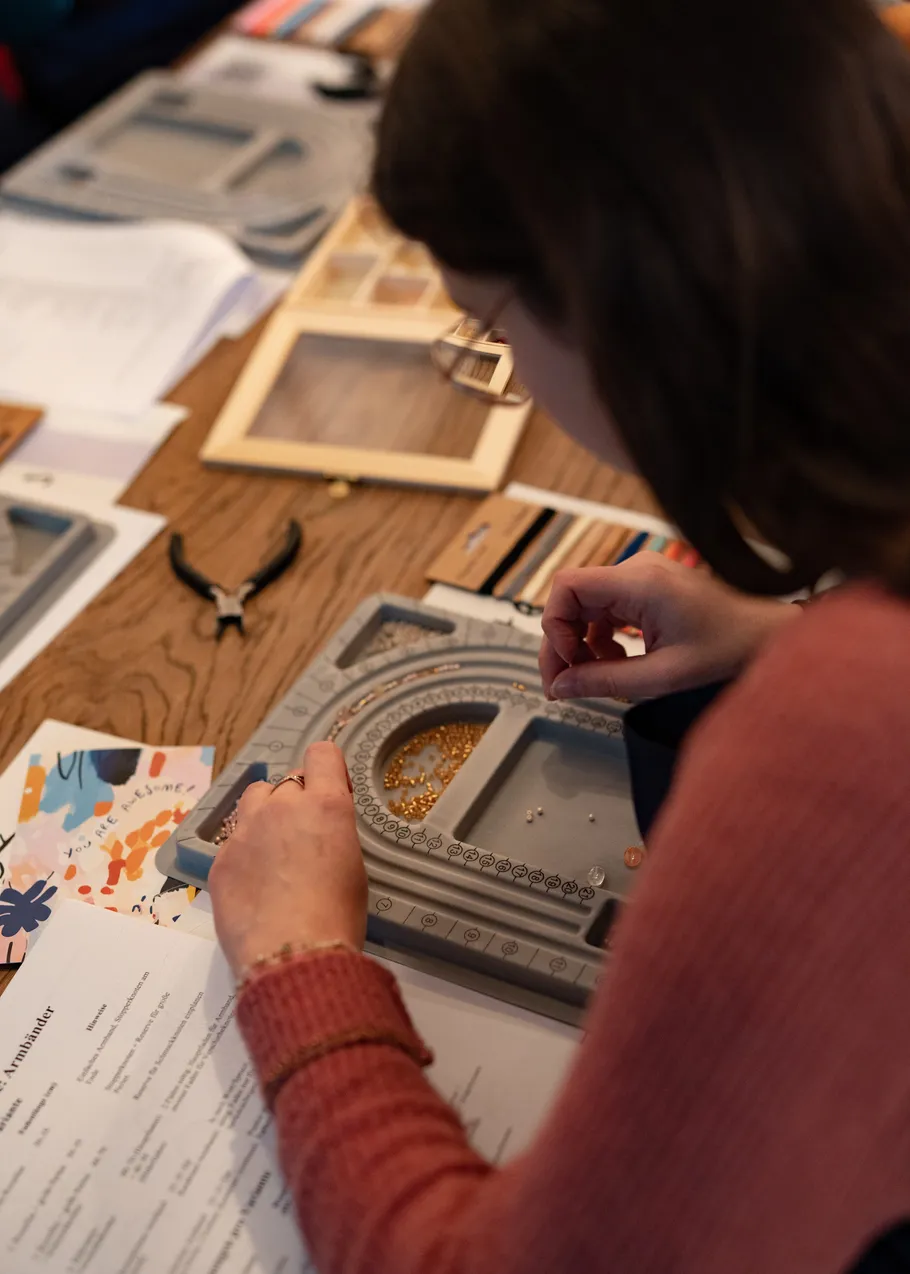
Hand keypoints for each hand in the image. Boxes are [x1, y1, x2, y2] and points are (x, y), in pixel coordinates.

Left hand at [208, 742, 367, 979]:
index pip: (322, 754)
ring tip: (274, 851)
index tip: (332, 792)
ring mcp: (245, 831)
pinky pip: (234, 840)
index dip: (328, 770)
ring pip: (254, 799)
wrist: (292, 956)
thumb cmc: (338, 916)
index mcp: (325, 804)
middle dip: (298, 800)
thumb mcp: (352, 866)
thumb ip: (333, 835)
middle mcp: (283, 806)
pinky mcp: (221, 859)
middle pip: (288, 781)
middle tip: (305, 837)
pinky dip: (245, 853)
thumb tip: (318, 834)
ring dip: (266, 813)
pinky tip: (255, 886)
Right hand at [540, 554, 798, 701]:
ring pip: (585, 606)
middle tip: (560, 685)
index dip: (554, 625)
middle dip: (562, 643)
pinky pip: (605, 608)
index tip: (566, 664)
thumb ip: (605, 681)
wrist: (766, 634)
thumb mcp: (662, 676)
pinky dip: (601, 637)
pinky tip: (617, 661)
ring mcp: (640, 575)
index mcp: (640, 582)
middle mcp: (636, 570)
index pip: (567, 586)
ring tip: (595, 677)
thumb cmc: (727, 648)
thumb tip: (560, 687)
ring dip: (582, 643)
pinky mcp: (645, 586)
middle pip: (571, 598)